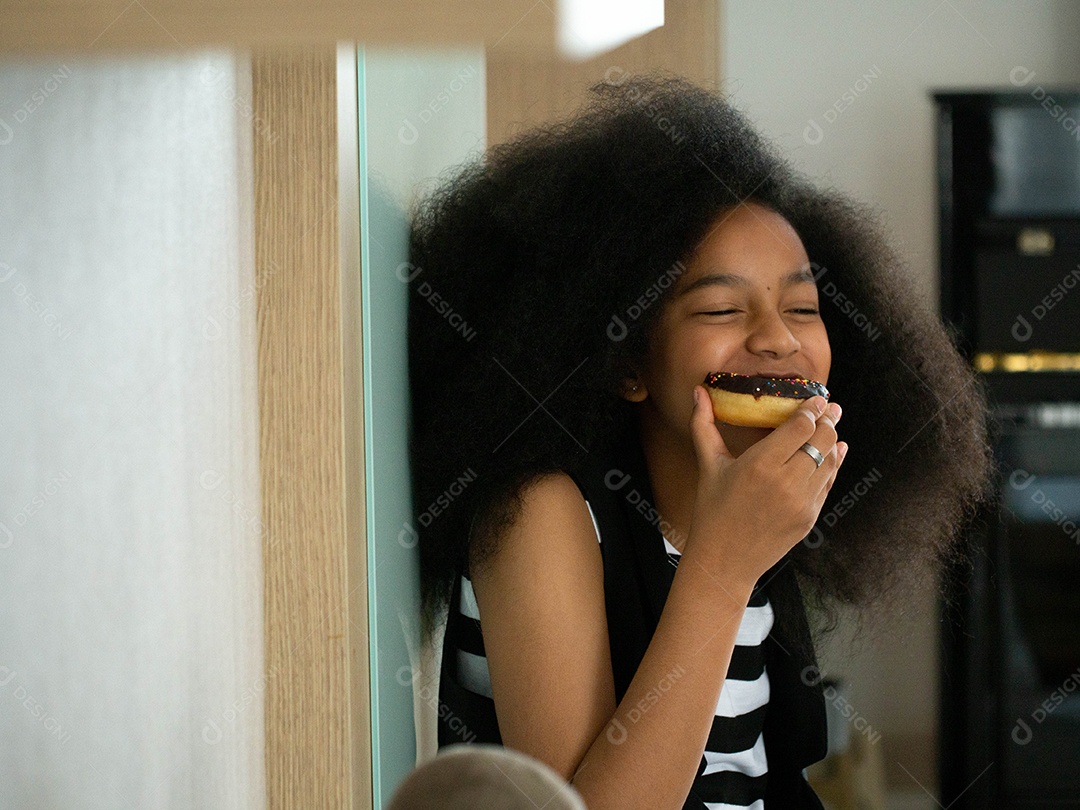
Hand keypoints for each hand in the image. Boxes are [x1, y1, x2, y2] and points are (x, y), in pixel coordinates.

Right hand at [684, 386, 846, 587]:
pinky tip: (836, 452)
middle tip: (830, 408)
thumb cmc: (711, 511)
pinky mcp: (810, 518)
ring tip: (832, 426)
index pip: (800, 427)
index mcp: (760, 464)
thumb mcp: (708, 466)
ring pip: (830, 461)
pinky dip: (834, 465)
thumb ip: (703, 425)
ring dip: (833, 441)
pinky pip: (828, 484)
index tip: (816, 398)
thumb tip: (698, 392)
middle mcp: (786, 482)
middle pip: (821, 440)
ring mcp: (802, 502)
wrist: (724, 561)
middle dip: (828, 420)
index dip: (812, 409)